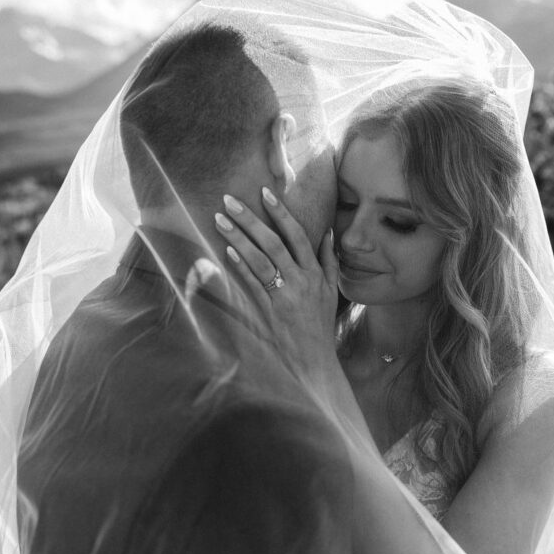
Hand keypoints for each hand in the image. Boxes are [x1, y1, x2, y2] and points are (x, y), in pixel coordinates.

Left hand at [214, 188, 338, 386]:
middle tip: (229, 200)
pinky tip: (227, 250)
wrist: (315, 360)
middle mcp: (301, 281)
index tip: (265, 192)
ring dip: (239, 238)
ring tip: (220, 220)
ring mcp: (285, 296)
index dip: (281, 213)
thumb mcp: (332, 291)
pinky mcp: (270, 311)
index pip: (297, 235)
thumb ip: (329, 261)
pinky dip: (241, 267)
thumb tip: (326, 233)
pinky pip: (254, 284)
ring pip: (260, 260)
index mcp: (315, 273)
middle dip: (250, 219)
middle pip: (273, 243)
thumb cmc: (321, 324)